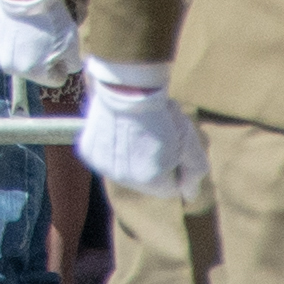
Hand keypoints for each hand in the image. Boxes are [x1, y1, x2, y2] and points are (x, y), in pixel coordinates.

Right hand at [0, 0, 81, 86]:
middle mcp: (13, 68)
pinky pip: (11, 47)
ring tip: (34, 29)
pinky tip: (22, 24)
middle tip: (47, 36)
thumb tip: (69, 68)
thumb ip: (73, 64)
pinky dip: (18, 39)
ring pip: (23, 59)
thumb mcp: (72, 44)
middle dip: (45, 58)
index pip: (57, 80)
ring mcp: (0, 54)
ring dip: (30, 49)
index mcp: (33, 72)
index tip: (61, 46)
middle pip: (38, 70)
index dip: (63, 64)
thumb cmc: (51, 19)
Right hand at [74, 58, 209, 201]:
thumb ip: (194, 172)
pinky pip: (106, 159)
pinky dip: (112, 149)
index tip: (173, 147)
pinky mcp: (89, 153)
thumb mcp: (188, 142)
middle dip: (154, 165)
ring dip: (133, 158)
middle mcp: (125, 179)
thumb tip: (190, 196)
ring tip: (136, 132)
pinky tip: (118, 131)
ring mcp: (104, 166)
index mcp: (152, 180)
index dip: (176, 168)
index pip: (170, 188)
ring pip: (125, 172)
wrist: (129, 87)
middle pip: (147, 182)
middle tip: (154, 137)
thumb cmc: (163, 114)